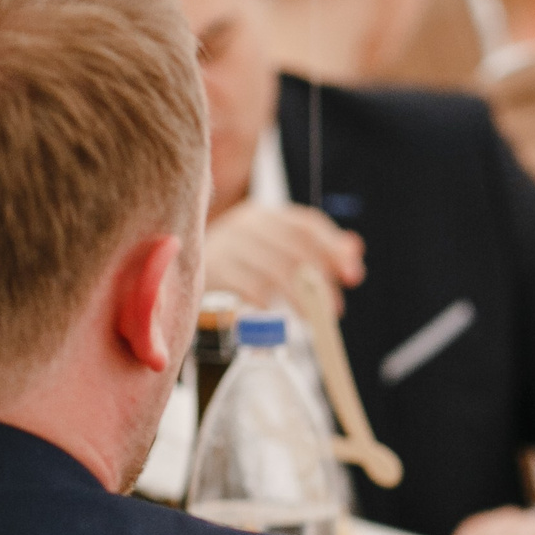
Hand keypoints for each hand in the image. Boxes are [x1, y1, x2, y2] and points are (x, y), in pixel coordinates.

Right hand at [203, 202, 364, 308]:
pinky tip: (274, 313)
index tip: (354, 277)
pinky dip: (266, 301)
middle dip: (321, 280)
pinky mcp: (209, 269)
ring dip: (300, 297)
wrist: (179, 275)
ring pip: (275, 270)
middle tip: (335, 309)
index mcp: (266, 216)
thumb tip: (355, 248)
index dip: (334, 249)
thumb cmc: (239, 267)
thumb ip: (316, 251)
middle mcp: (245, 224)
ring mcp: (226, 244)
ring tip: (311, 318)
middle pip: (296, 248)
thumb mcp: (276, 253)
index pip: (307, 225)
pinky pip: (247, 286)